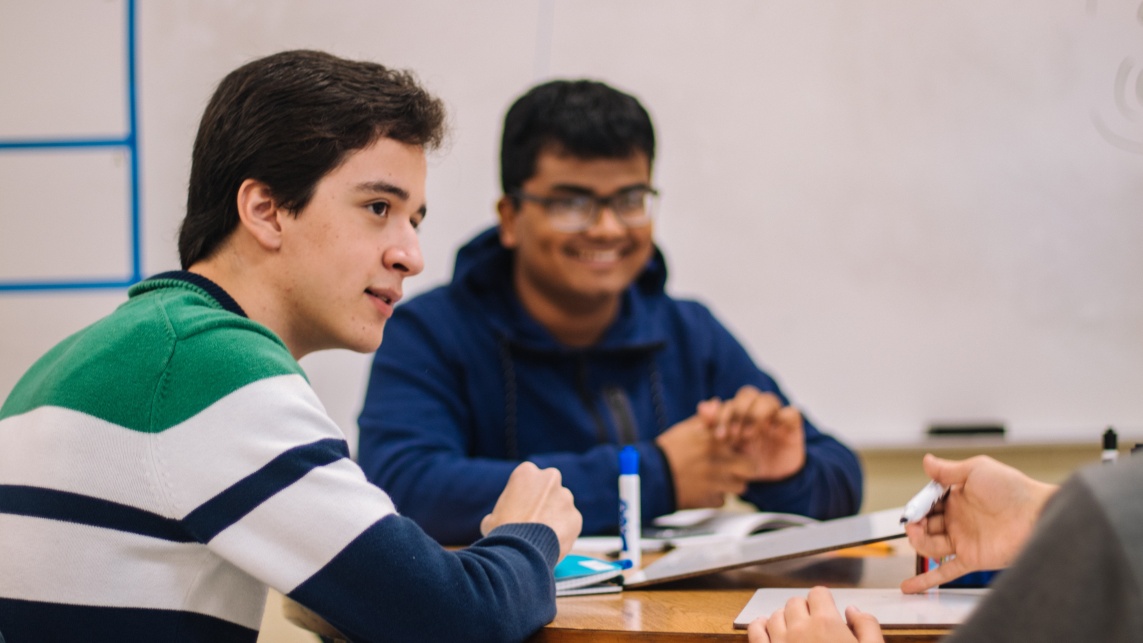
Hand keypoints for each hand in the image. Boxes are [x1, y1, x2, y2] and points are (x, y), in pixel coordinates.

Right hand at [480, 462, 582, 560]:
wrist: (519, 552)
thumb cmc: (502, 533)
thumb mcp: (492, 517)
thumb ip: (504, 512)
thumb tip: (503, 520)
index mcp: (526, 472)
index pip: (528, 479)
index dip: (524, 496)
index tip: (520, 508)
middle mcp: (550, 479)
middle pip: (548, 489)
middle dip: (544, 501)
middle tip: (533, 520)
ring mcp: (565, 497)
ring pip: (561, 506)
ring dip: (554, 517)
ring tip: (541, 537)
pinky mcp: (576, 517)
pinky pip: (569, 524)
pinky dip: (563, 532)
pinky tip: (550, 544)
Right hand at [655, 411, 755, 508]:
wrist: (648, 476)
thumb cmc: (666, 451)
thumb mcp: (684, 429)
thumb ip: (705, 418)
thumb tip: (717, 403)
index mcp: (714, 441)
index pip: (745, 441)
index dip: (743, 444)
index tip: (736, 446)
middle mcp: (718, 462)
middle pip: (750, 467)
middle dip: (744, 468)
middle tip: (734, 467)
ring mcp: (715, 483)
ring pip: (740, 486)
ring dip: (732, 483)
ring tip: (719, 479)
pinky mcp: (708, 501)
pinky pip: (723, 500)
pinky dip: (716, 497)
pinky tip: (705, 489)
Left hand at [712, 386, 805, 480]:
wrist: (770, 479)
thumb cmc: (744, 462)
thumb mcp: (726, 449)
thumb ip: (713, 426)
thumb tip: (703, 406)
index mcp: (739, 413)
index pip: (731, 402)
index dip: (723, 415)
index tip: (719, 436)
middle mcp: (757, 410)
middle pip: (748, 394)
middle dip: (738, 412)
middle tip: (733, 435)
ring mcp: (775, 416)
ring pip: (768, 399)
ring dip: (756, 414)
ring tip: (749, 436)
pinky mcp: (792, 425)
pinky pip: (792, 412)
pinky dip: (783, 418)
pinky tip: (773, 432)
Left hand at [746, 586, 884, 642]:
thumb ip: (866, 627)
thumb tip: (852, 610)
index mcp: (826, 624)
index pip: (818, 593)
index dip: (824, 601)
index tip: (828, 611)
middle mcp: (799, 628)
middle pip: (795, 602)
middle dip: (805, 609)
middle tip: (814, 625)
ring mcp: (779, 642)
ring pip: (775, 615)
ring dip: (784, 619)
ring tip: (795, 632)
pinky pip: (755, 631)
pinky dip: (759, 626)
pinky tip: (766, 629)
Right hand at [900, 454, 1057, 593]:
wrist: (1037, 515)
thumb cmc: (1013, 490)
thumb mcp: (977, 470)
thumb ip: (948, 470)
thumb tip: (927, 461)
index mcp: (957, 498)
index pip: (927, 503)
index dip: (918, 505)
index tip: (914, 507)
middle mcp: (958, 520)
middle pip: (925, 525)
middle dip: (914, 523)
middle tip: (913, 522)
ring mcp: (964, 540)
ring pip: (930, 545)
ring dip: (918, 542)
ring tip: (916, 535)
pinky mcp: (971, 559)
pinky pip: (945, 571)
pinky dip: (926, 580)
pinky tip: (909, 586)